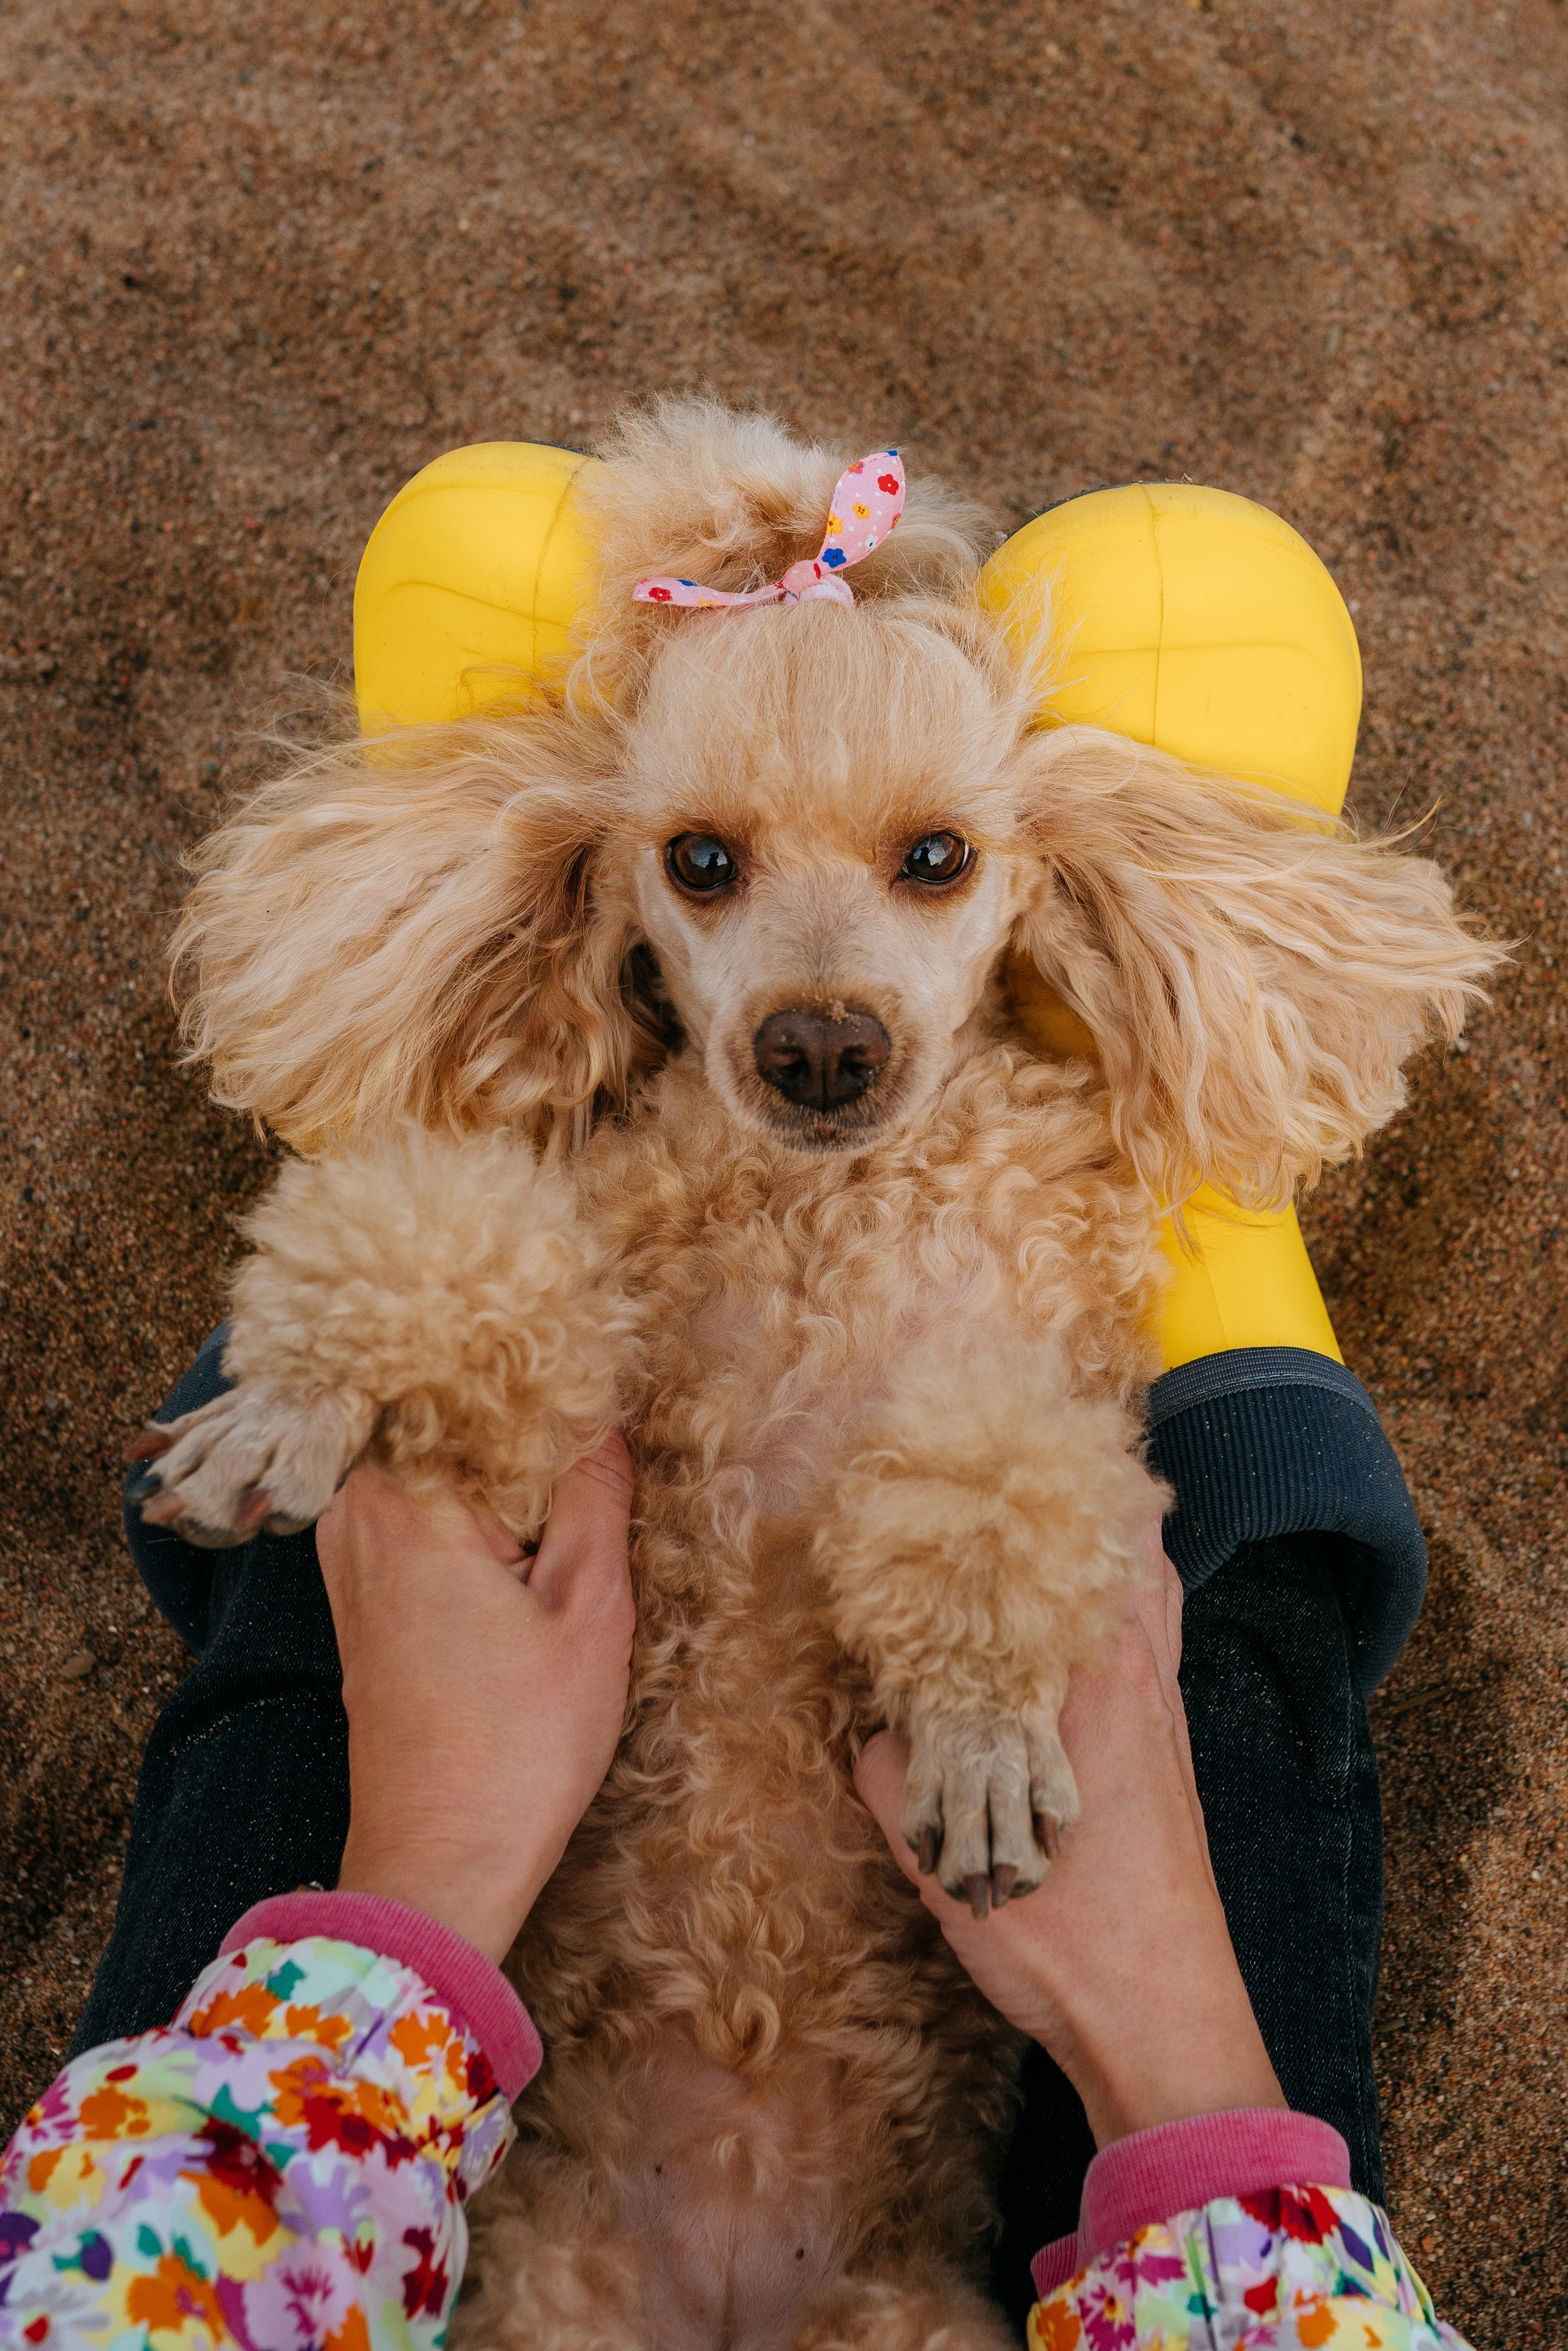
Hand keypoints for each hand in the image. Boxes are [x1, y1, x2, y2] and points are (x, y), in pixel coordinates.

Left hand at [319, 1436, 634, 1963]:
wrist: (441, 1862)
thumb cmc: (518, 1746)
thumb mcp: (589, 1608)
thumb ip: (596, 1492)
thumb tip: (603, 1414)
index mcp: (405, 1497)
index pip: (487, 1399)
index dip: (558, 1395)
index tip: (616, 1395)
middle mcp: (357, 1513)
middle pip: (458, 1431)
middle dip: (533, 1439)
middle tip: (606, 1460)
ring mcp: (348, 1558)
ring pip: (443, 1476)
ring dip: (508, 1486)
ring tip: (576, 1512)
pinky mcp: (358, 1599)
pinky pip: (422, 1520)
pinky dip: (477, 1523)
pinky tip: (530, 1556)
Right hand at [854, 1532, 1283, 2147]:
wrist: (1164, 2028)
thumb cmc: (1069, 1942)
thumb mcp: (947, 1859)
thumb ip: (899, 1780)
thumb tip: (878, 1732)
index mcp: (1101, 1690)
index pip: (1104, 1552)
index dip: (1076, 1490)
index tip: (1035, 1443)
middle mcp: (1146, 1693)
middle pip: (1143, 1565)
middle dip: (1101, 1512)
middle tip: (1043, 1475)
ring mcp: (1169, 1732)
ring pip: (1152, 1614)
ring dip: (1113, 1569)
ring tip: (1058, 1537)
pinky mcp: (1172, 1775)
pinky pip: (1151, 1664)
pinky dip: (1120, 1629)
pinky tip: (1072, 1646)